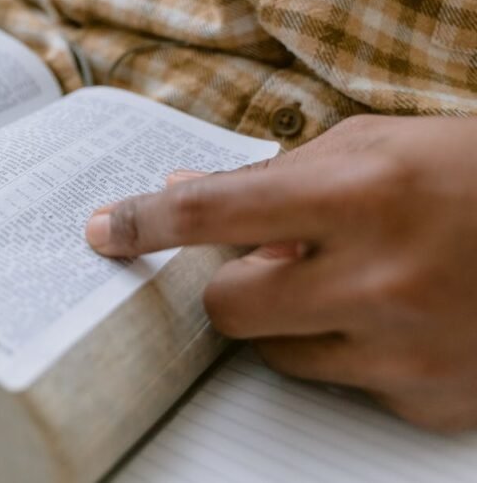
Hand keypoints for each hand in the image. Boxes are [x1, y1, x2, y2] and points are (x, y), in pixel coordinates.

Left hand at [86, 115, 476, 431]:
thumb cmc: (473, 171)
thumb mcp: (377, 143)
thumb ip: (275, 172)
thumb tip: (184, 191)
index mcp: (364, 192)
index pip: (215, 212)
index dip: (146, 223)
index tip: (104, 231)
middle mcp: (381, 278)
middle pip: (229, 306)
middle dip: (229, 283)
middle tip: (263, 261)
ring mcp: (409, 350)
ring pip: (278, 354)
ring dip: (290, 319)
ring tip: (347, 283)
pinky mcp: (432, 400)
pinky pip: (345, 384)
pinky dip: (352, 351)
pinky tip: (401, 317)